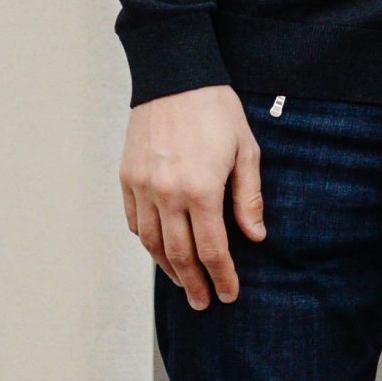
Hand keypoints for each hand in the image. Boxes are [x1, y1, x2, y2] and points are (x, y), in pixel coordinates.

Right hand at [120, 84, 264, 309]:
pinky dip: (147, 242)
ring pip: (152, 244)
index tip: (229, 294)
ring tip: (184, 284)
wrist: (175, 77)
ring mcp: (142, 188)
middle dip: (195, 284)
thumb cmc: (217, 110)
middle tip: (205, 303)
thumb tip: (255, 236)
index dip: (222, 276)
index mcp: (201, 190)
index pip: (212, 250)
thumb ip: (248, 197)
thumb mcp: (246, 150)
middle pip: (179, 256)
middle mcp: (167, 195)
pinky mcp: (126, 178)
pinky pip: (134, 222)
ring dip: (169, 270)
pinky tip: (160, 251)